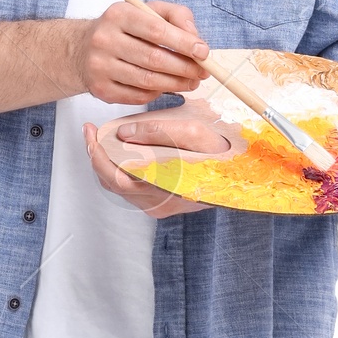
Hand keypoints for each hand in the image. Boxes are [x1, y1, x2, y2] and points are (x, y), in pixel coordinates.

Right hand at [77, 0, 210, 103]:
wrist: (82, 49)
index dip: (184, 43)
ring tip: (191, 82)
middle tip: (202, 72)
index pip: (156, 30)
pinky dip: (156, 93)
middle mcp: (104, 40)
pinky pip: (137, 96)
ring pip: (147, 81)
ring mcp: (100, 66)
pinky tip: (165, 87)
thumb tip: (196, 39)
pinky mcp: (100, 89)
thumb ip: (176, 16)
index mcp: (118, 15)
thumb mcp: (147, 11)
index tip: (204, 52)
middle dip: (185, 68)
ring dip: (176, 84)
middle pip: (154, 59)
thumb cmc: (123, 29)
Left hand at [84, 98, 234, 216]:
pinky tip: (122, 150)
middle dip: (97, 155)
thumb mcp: (194, 132)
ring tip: (103, 138)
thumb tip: (123, 132)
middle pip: (112, 183)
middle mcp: (159, 205)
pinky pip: (132, 188)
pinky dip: (121, 169)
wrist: (247, 169)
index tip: (90, 130)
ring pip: (120, 187)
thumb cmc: (226, 151)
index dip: (96, 155)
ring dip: (108, 162)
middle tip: (91, 131)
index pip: (115, 178)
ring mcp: (159, 207)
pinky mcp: (162, 203)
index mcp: (164, 190)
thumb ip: (157, 131)